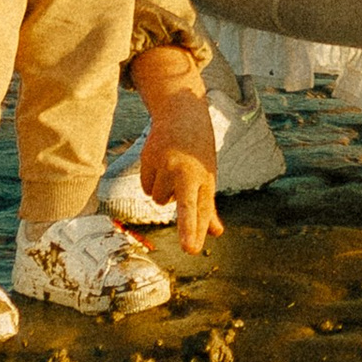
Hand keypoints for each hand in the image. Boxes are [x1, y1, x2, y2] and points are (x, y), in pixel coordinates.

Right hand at [135, 83, 224, 250]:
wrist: (181, 112)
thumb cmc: (198, 151)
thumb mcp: (208, 175)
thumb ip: (208, 207)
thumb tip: (215, 233)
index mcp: (205, 177)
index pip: (202, 208)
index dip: (197, 229)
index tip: (192, 249)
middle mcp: (187, 171)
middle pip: (184, 206)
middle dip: (188, 227)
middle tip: (190, 249)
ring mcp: (166, 164)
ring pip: (159, 199)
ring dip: (164, 191)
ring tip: (174, 168)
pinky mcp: (148, 158)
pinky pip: (146, 188)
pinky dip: (152, 182)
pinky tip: (161, 163)